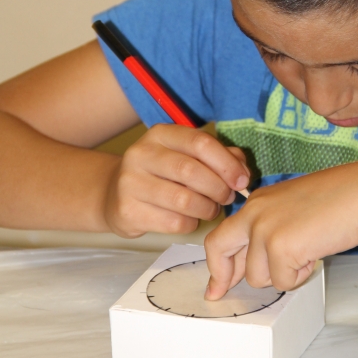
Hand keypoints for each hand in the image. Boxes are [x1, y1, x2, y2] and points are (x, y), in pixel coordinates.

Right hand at [104, 124, 249, 237]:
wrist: (114, 195)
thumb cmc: (162, 174)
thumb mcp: (186, 156)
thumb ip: (218, 157)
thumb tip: (243, 170)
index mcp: (160, 134)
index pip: (200, 143)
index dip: (227, 163)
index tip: (242, 180)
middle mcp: (141, 154)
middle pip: (192, 171)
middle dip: (219, 188)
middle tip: (228, 197)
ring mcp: (131, 182)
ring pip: (184, 200)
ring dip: (208, 208)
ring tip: (211, 209)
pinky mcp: (127, 211)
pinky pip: (173, 222)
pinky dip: (191, 223)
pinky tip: (190, 219)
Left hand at [204, 160, 357, 298]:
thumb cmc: (343, 199)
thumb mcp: (294, 210)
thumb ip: (270, 231)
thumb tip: (255, 264)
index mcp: (258, 202)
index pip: (224, 235)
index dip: (219, 263)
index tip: (216, 284)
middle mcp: (254, 213)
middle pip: (219, 249)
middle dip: (222, 276)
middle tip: (221, 293)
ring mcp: (265, 229)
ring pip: (258, 277)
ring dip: (283, 274)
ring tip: (309, 252)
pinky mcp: (280, 247)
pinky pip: (283, 282)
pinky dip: (301, 276)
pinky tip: (316, 254)